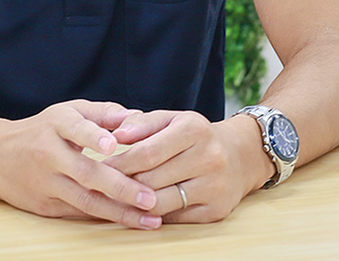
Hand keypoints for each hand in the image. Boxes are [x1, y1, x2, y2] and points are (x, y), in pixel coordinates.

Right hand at [0, 99, 162, 228]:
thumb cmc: (41, 130)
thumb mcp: (66, 112)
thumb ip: (101, 113)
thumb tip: (135, 116)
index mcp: (55, 125)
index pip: (75, 130)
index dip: (93, 136)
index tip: (114, 144)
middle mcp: (49, 154)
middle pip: (85, 173)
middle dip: (119, 187)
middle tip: (150, 197)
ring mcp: (46, 184)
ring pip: (84, 201)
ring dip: (119, 212)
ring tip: (149, 218)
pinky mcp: (44, 207)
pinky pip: (78, 214)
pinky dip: (104, 218)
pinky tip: (129, 222)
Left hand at [104, 110, 273, 222]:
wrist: (239, 155)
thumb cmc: (195, 136)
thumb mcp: (171, 119)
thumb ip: (141, 124)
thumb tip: (115, 135)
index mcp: (194, 129)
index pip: (148, 151)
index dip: (120, 162)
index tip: (99, 166)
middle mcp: (208, 158)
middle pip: (152, 179)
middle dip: (122, 183)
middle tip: (100, 185)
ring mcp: (214, 187)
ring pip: (161, 202)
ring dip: (134, 203)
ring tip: (116, 198)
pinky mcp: (216, 210)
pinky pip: (175, 218)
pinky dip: (154, 214)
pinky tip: (139, 209)